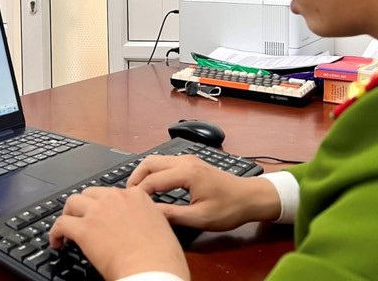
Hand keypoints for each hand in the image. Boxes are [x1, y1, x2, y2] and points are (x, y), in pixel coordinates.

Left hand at [49, 186, 189, 280]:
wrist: (152, 269)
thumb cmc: (163, 258)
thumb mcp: (162, 228)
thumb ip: (147, 220)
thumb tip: (140, 228)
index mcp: (137, 197)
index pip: (114, 193)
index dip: (106, 205)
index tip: (104, 215)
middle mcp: (116, 198)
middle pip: (91, 193)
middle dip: (85, 206)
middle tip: (84, 219)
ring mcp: (98, 211)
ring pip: (73, 202)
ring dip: (69, 214)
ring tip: (67, 226)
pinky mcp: (84, 229)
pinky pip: (61, 224)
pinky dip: (56, 232)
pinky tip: (57, 242)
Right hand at [127, 155, 280, 230]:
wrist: (250, 197)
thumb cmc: (229, 208)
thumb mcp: (201, 217)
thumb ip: (174, 215)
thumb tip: (151, 213)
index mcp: (186, 173)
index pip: (152, 180)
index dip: (139, 193)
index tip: (130, 205)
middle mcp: (185, 161)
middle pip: (150, 162)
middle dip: (135, 177)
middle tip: (127, 195)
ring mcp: (188, 159)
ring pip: (156, 159)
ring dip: (144, 172)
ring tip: (136, 191)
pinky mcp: (191, 162)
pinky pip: (165, 162)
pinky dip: (153, 171)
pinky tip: (152, 185)